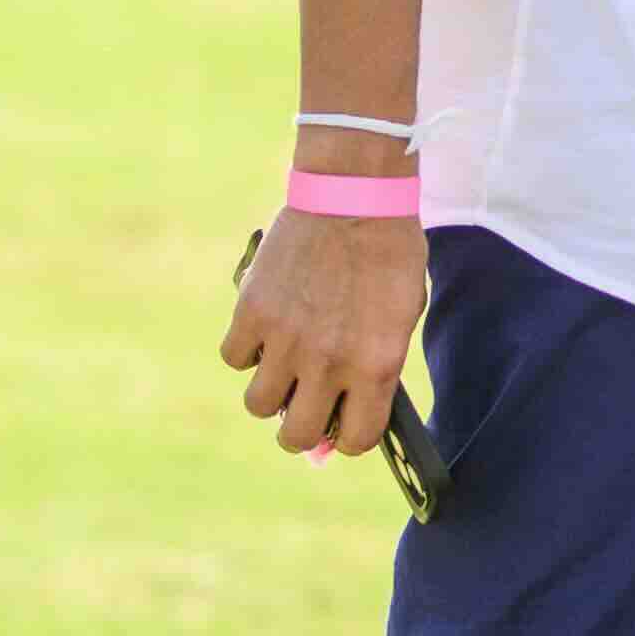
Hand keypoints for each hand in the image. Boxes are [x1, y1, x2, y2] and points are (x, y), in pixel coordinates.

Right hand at [222, 210, 425, 464]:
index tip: (345, 422)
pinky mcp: (251, 312)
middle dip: (302, 428)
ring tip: (285, 363)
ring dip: (271, 391)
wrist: (354, 194)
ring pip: (259, 405)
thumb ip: (376, 370)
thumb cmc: (388, 254)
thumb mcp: (400, 316)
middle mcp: (328, 362)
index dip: (348, 437)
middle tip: (306, 403)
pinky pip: (233, 358)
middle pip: (295, 438)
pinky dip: (246, 350)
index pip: (353, 441)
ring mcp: (285, 339)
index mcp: (375, 366)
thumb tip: (341, 422)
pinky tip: (266, 328)